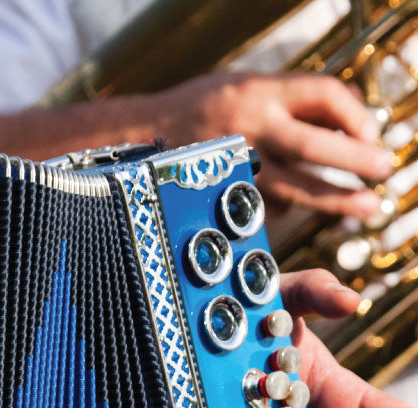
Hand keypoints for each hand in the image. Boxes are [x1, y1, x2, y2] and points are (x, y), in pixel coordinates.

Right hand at [155, 72, 391, 218]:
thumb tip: (349, 124)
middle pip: (316, 146)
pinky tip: (295, 203)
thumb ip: (289, 99)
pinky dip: (286, 205)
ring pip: (296, 187)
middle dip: (357, 160)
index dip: (356, 115)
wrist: (138, 140)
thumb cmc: (198, 110)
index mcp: (257, 92)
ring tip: (365, 206)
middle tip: (383, 170)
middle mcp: (247, 128)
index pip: (324, 95)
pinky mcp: (222, 197)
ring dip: (337, 199)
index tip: (373, 133)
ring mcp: (233, 168)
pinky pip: (266, 204)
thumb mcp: (243, 86)